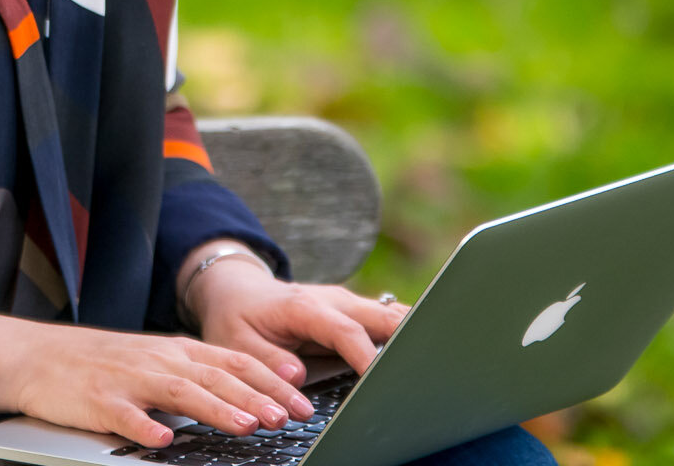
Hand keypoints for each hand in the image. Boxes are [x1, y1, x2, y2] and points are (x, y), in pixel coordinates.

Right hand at [5, 322, 312, 448]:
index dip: (270, 379)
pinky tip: (162, 438)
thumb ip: (195, 375)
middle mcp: (159, 359)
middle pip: (216, 375)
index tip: (302, 399)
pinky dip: (145, 425)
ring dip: (216, 408)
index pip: (233, 361)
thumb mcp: (155, 361)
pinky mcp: (100, 400)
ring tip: (246, 425)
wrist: (39, 356)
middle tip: (288, 416)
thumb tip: (248, 396)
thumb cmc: (102, 365)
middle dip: (257, 395)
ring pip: (180, 391)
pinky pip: (125, 414)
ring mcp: (129, 378)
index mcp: (175, 351)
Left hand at [184, 254, 409, 378]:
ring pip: (394, 315)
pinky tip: (424, 356)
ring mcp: (350, 304)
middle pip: (382, 317)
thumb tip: (297, 377)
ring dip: (415, 336)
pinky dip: (408, 336)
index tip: (382, 382)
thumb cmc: (238, 319)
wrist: (239, 290)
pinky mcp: (357, 312)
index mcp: (305, 307)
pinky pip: (390, 321)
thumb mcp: (237, 343)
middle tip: (427, 369)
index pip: (346, 332)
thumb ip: (267, 361)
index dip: (366, 357)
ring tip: (435, 363)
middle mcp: (335, 300)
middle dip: (407, 340)